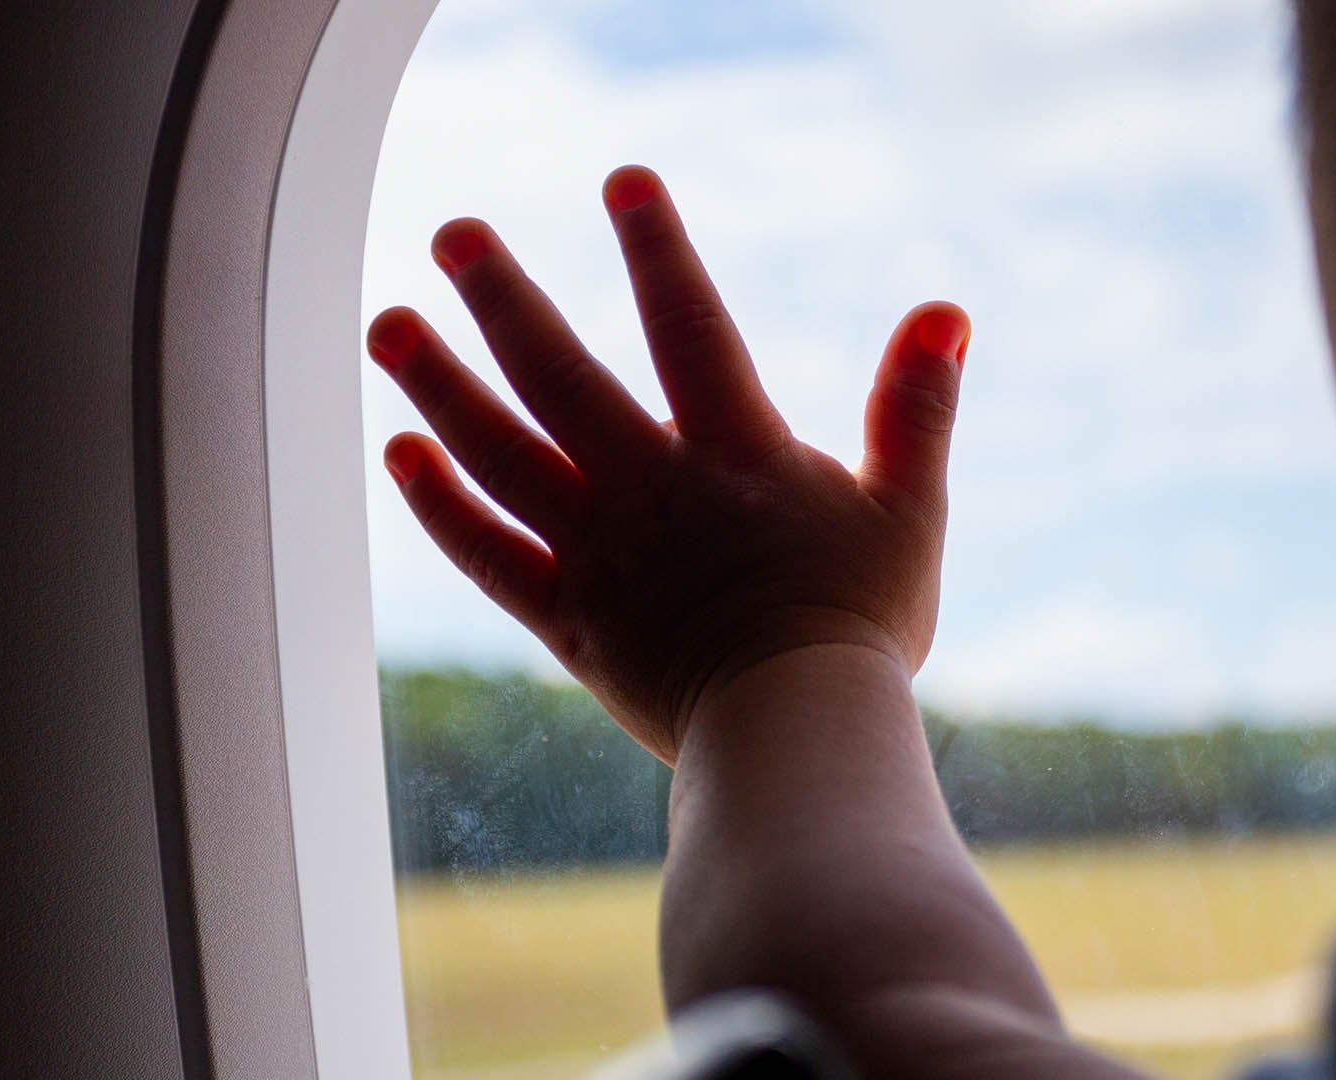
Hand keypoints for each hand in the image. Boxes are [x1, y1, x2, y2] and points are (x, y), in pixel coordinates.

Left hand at [368, 165, 970, 762]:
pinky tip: (403, 452)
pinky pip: (489, 555)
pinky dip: (441, 506)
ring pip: (502, 456)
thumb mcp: (910, 509)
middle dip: (505, 300)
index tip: (624, 181)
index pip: (690, 330)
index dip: (659, 251)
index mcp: (734, 457)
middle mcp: (650, 493)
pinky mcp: (568, 623)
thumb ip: (916, 408)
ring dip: (441, 386)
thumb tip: (946, 311)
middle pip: (561, 379)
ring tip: (389, 324)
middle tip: (453, 234)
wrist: (796, 736)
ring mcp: (598, 556)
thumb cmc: (862, 625)